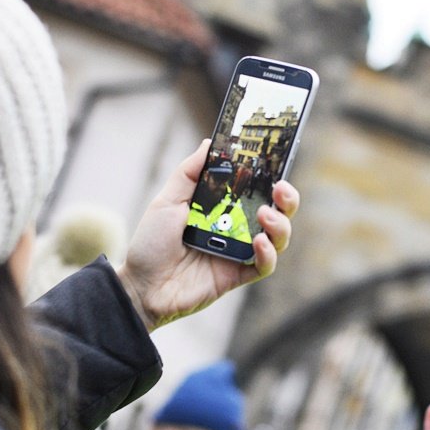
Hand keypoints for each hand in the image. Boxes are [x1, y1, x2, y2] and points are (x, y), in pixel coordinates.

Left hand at [116, 139, 298, 330]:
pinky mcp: (238, 275)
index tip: (277, 161)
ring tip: (265, 215)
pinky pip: (265, 266)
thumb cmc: (151, 243)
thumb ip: (190, 172)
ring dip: (280, 224)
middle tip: (280, 189)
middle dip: (288, 199)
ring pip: (278, 238)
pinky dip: (268, 254)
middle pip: (277, 211)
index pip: (255, 188)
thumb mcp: (168, 200)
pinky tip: (258, 242)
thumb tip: (210, 144)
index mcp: (222, 207)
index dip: (271, 176)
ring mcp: (239, 252)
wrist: (141, 285)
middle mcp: (236, 228)